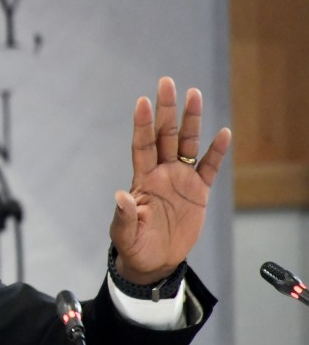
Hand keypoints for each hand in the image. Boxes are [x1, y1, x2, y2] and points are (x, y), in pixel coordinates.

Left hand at [109, 77, 231, 284]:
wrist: (154, 262)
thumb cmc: (135, 246)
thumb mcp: (125, 234)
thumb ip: (124, 215)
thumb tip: (121, 196)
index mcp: (142, 180)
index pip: (142, 146)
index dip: (142, 125)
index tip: (142, 102)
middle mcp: (161, 173)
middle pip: (165, 135)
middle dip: (166, 110)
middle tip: (166, 82)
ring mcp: (180, 180)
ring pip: (187, 144)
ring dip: (191, 121)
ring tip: (194, 94)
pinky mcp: (198, 192)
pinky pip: (209, 168)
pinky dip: (216, 152)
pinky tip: (223, 133)